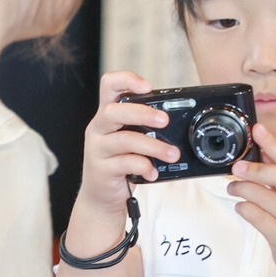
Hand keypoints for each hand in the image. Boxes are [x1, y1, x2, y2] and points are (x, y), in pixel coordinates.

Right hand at [78, 71, 180, 215]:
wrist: (101, 197)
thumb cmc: (120, 163)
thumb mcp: (130, 140)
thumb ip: (144, 128)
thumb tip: (178, 121)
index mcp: (107, 114)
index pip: (109, 85)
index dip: (127, 79)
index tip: (147, 86)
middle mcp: (98, 128)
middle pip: (114, 111)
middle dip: (143, 113)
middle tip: (165, 121)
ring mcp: (97, 149)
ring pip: (124, 140)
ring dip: (153, 146)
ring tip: (172, 154)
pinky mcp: (101, 170)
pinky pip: (125, 164)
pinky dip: (144, 166)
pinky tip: (153, 172)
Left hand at [227, 123, 275, 276]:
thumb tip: (263, 154)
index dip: (274, 144)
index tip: (257, 130)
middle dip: (255, 168)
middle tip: (237, 166)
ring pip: (264, 197)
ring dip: (242, 189)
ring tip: (233, 187)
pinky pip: (257, 217)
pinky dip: (244, 208)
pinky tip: (241, 206)